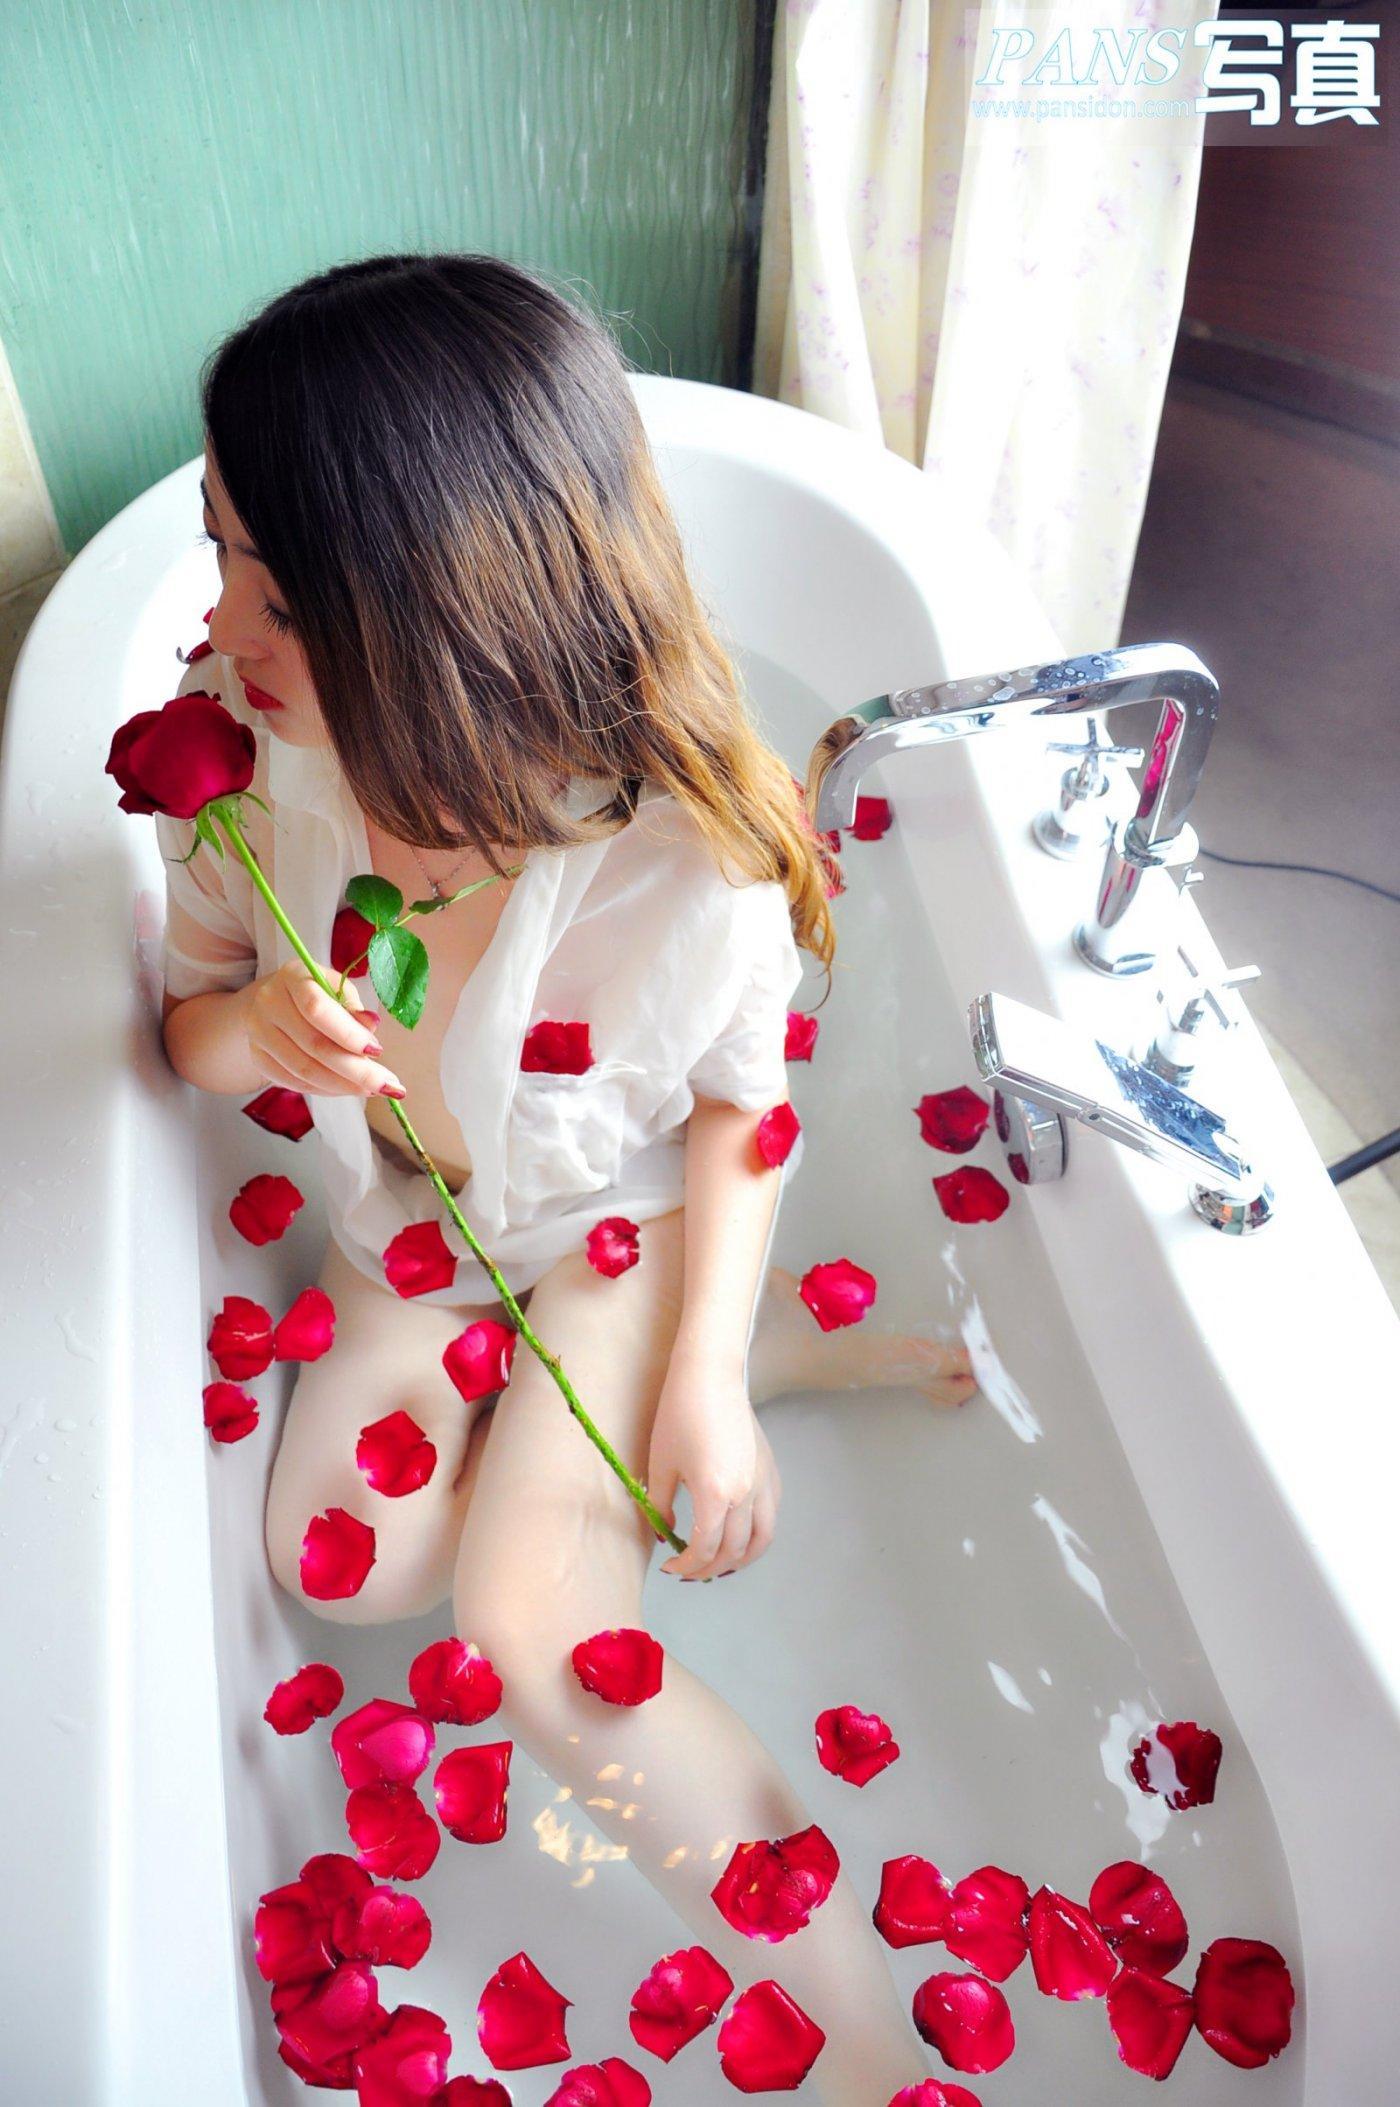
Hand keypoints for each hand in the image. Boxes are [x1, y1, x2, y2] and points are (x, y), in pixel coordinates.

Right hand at [242, 959, 404, 1098]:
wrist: (270, 1001)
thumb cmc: (315, 992)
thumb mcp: (336, 988)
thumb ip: (353, 1007)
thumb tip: (371, 1026)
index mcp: (292, 975)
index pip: (317, 1009)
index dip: (349, 1034)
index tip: (378, 1051)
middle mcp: (269, 1002)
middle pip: (314, 1045)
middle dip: (356, 1070)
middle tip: (388, 1085)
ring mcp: (258, 1032)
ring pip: (304, 1069)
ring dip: (343, 1085)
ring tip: (372, 1089)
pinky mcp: (258, 1058)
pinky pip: (294, 1082)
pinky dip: (324, 1089)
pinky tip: (347, 1089)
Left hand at [647, 1353, 781, 1582]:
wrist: (710, 1377)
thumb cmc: (679, 1415)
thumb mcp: (661, 1464)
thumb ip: (662, 1506)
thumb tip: (666, 1533)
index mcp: (715, 1494)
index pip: (705, 1548)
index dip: (686, 1565)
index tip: (670, 1567)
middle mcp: (745, 1494)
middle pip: (734, 1550)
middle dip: (710, 1568)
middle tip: (690, 1571)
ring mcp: (763, 1483)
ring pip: (762, 1538)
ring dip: (742, 1559)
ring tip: (720, 1564)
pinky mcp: (771, 1471)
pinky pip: (771, 1515)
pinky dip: (757, 1535)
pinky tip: (740, 1534)